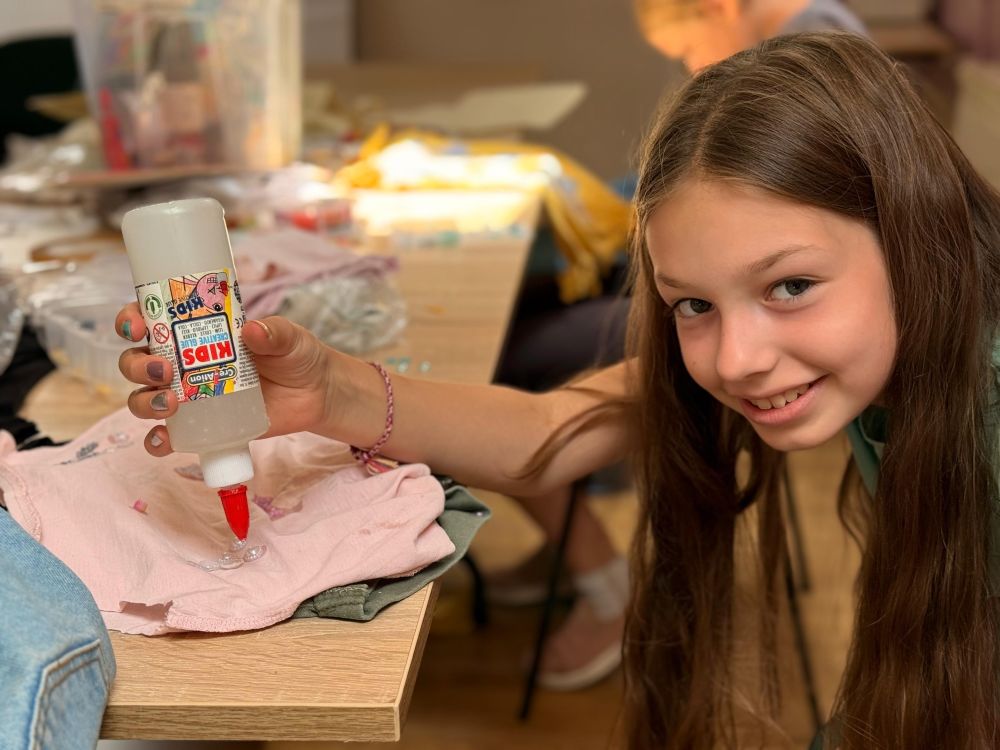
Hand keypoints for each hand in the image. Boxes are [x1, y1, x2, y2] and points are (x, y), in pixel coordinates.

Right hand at [116, 304, 333, 455]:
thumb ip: (274, 332)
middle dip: (137, 365)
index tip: (137, 325)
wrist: (316, 393)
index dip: (131, 320)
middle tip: (164, 370)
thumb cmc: (296, 355)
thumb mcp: (289, 337)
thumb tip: (251, 331)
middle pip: (136, 363)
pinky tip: (165, 439)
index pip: (150, 321)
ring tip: (172, 403)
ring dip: (144, 401)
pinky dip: (157, 440)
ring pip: (143, 398)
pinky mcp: (201, 427)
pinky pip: (167, 436)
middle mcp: (183, 363)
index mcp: (195, 332)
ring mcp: (189, 396)